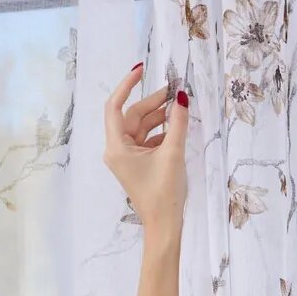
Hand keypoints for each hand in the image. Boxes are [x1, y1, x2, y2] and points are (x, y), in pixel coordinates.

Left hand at [103, 65, 188, 240]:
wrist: (164, 226)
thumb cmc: (164, 194)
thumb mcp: (173, 154)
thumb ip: (178, 123)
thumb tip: (181, 97)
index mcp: (116, 147)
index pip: (115, 107)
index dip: (127, 85)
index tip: (141, 69)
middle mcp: (117, 150)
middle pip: (132, 116)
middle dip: (152, 102)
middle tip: (174, 90)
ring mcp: (127, 158)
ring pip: (141, 128)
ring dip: (159, 117)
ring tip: (178, 106)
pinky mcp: (138, 164)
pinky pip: (147, 140)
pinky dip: (161, 132)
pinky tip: (177, 127)